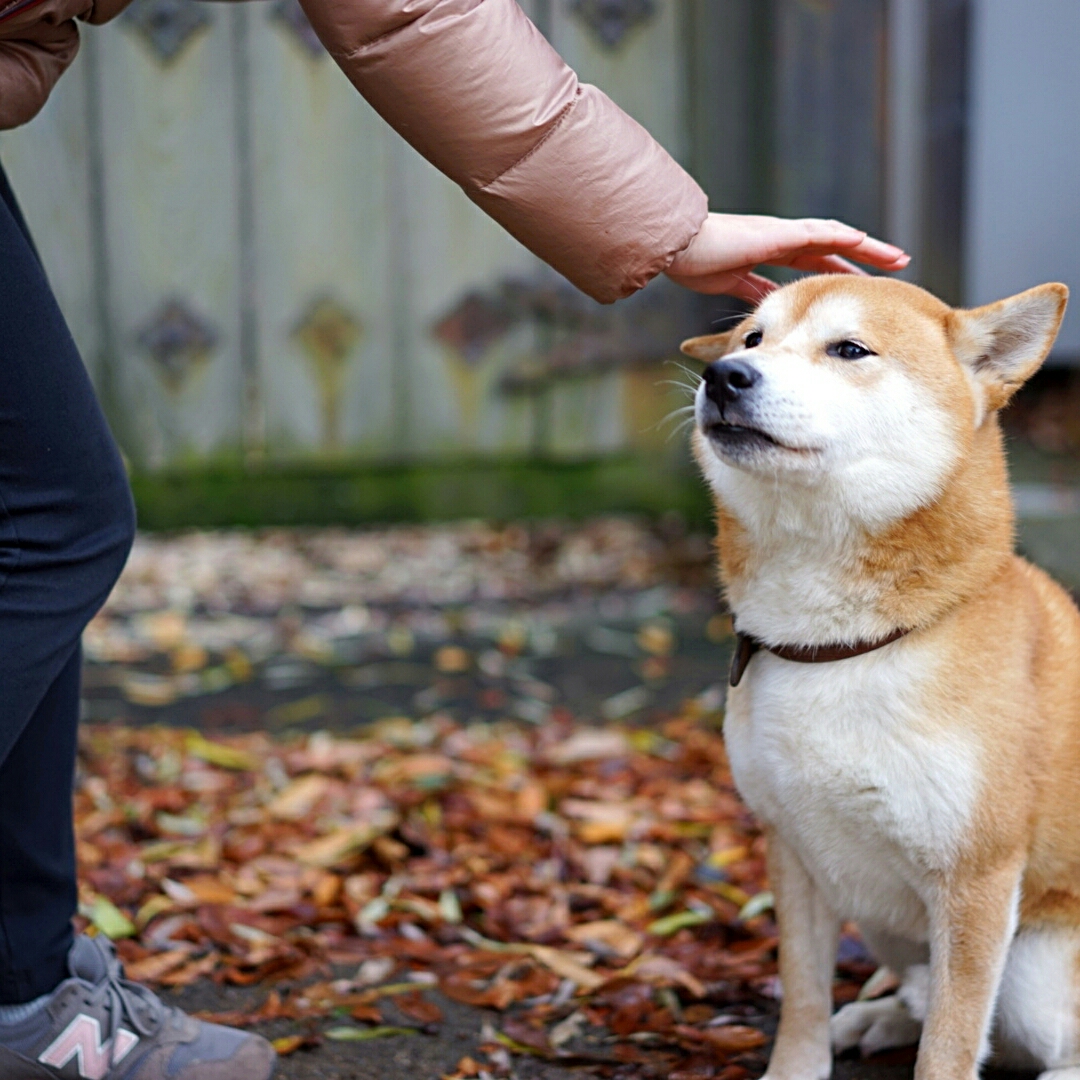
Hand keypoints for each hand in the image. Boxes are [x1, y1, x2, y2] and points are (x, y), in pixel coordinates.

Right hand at [664, 213, 909, 302]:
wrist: (675, 247)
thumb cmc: (692, 264)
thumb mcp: (732, 286)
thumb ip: (752, 296)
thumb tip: (767, 316)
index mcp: (771, 254)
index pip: (816, 264)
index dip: (841, 273)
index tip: (865, 287)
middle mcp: (782, 242)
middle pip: (834, 250)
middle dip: (865, 260)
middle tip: (897, 267)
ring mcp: (781, 235)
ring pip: (835, 239)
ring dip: (867, 249)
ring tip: (897, 258)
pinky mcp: (775, 234)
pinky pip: (816, 234)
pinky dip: (842, 238)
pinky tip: (864, 240)